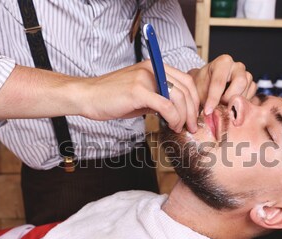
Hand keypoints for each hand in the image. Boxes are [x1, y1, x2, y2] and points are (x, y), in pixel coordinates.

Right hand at [80, 60, 199, 132]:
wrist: (87, 96)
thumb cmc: (111, 98)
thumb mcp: (140, 95)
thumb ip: (158, 98)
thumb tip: (176, 112)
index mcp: (154, 67)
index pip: (185, 80)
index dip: (193, 100)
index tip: (192, 116)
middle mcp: (152, 68)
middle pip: (186, 88)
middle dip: (192, 111)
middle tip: (192, 127)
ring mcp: (145, 78)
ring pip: (178, 97)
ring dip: (184, 117)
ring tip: (180, 128)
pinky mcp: (138, 90)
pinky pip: (166, 106)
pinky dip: (173, 118)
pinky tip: (171, 126)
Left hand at [188, 55, 256, 114]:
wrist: (207, 87)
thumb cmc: (202, 87)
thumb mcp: (198, 91)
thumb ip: (204, 99)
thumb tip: (210, 114)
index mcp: (223, 62)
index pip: (220, 82)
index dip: (213, 99)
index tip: (208, 111)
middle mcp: (237, 66)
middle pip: (240, 82)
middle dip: (229, 98)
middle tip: (218, 106)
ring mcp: (247, 75)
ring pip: (247, 91)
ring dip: (234, 103)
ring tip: (223, 105)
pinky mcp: (252, 86)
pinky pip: (251, 98)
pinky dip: (240, 105)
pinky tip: (230, 104)